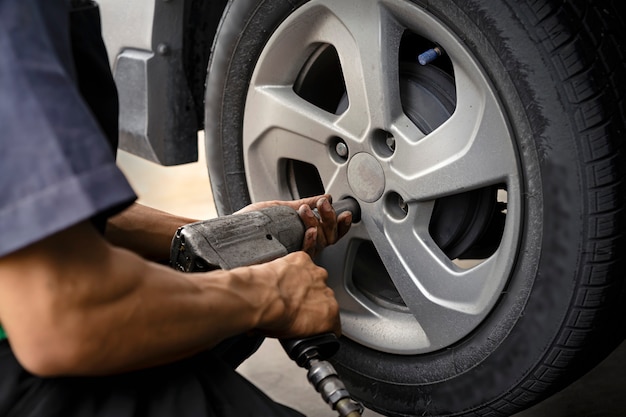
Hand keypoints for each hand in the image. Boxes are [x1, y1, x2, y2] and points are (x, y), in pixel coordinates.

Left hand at [236, 194, 351, 257]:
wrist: (226, 236)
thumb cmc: (247, 226)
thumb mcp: (279, 209)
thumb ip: (302, 204)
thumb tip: (321, 196)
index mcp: (302, 237)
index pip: (329, 234)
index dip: (341, 226)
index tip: (344, 214)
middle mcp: (300, 248)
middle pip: (329, 238)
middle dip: (330, 219)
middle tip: (325, 205)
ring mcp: (294, 255)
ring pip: (320, 244)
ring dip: (319, 224)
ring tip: (308, 210)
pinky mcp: (286, 261)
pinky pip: (305, 253)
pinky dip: (310, 240)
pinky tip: (309, 228)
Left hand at [248, 252, 340, 338]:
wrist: (259, 296)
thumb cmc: (273, 317)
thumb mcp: (290, 336)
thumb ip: (302, 330)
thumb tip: (294, 328)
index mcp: (329, 312)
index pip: (333, 321)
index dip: (322, 323)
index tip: (311, 323)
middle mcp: (326, 291)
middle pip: (322, 297)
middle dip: (310, 301)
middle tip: (292, 306)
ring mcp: (315, 273)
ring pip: (313, 278)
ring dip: (302, 283)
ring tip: (284, 290)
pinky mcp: (302, 259)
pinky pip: (300, 263)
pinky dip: (292, 268)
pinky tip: (281, 276)